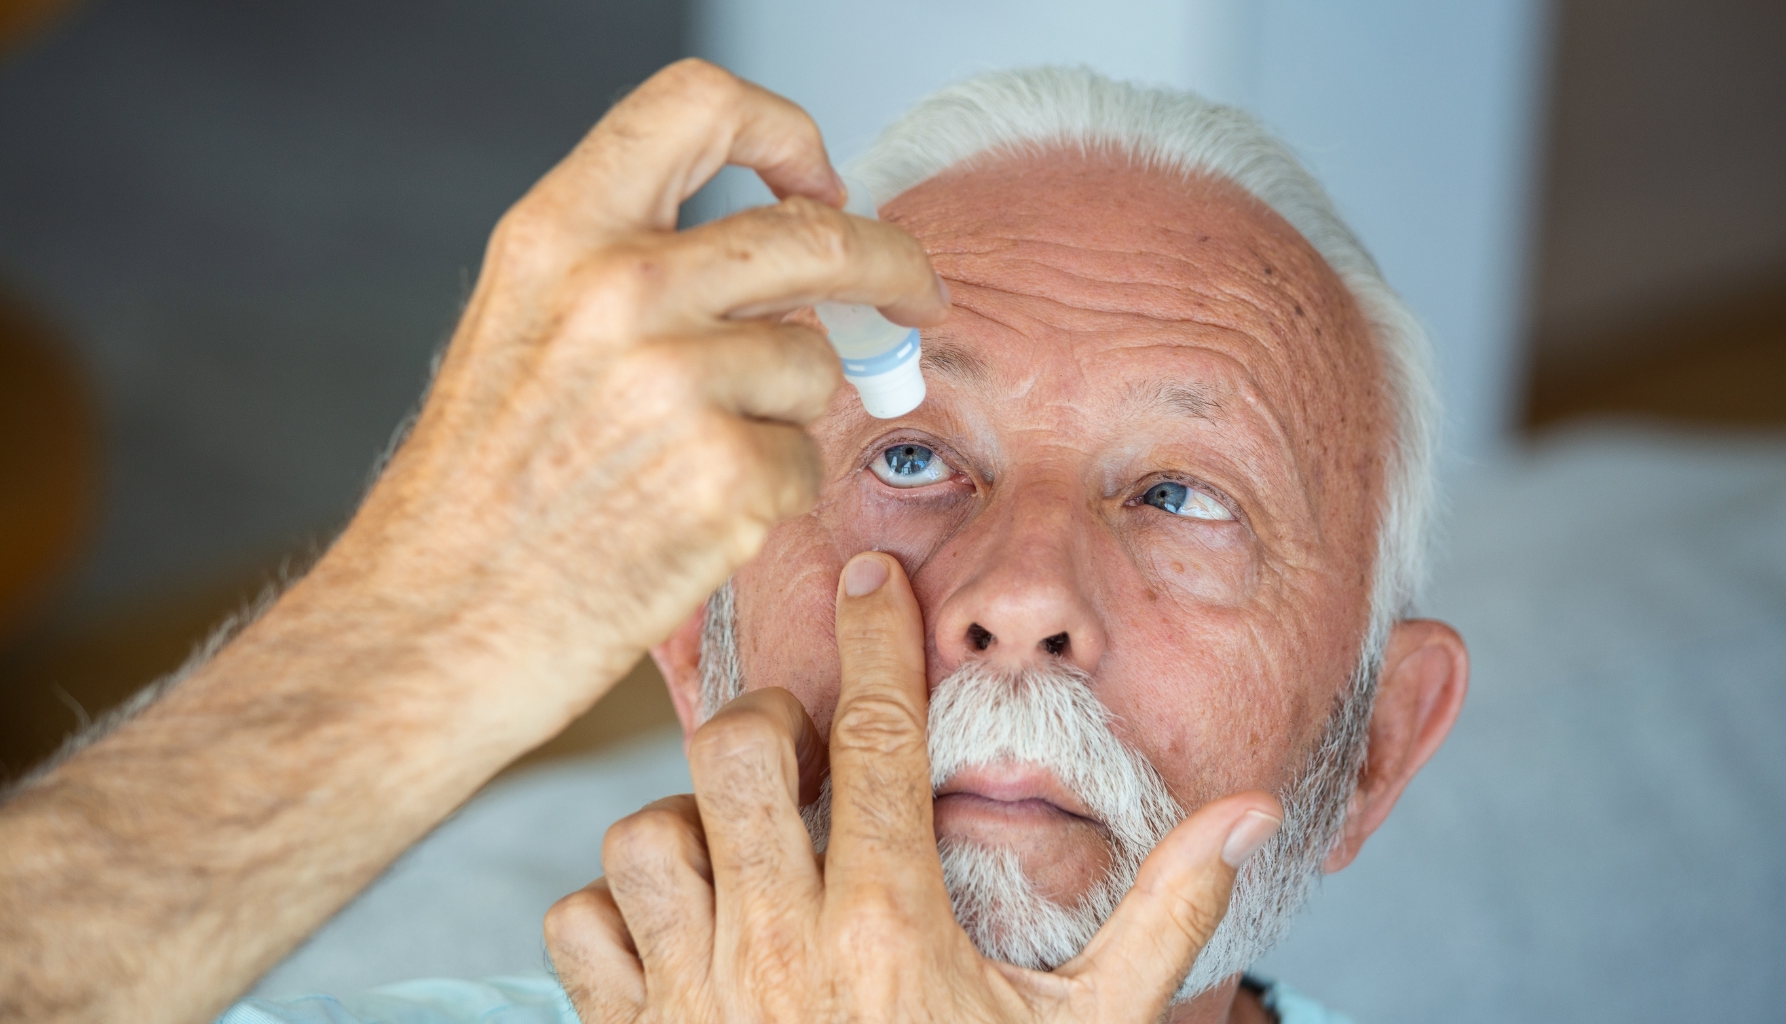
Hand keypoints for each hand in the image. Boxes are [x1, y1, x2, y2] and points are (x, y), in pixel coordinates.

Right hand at [0, 61, 948, 1023]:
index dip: (784, 132)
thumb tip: (775, 255)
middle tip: (911, 294)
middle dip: (888, 262)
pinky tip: (694, 523)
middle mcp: (619, 288)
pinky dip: (771, 494)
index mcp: (558, 234)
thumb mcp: (522, 331)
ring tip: (695, 466)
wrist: (422, 631)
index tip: (819, 181)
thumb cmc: (473, 498)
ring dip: (786, 413)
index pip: (700, 104)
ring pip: (814, 362)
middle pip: (816, 233)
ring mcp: (676, 382)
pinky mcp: (725, 478)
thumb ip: (632, 271)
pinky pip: (804, 460)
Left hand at [545, 552, 1284, 1023]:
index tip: (871, 578)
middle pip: (733, 755)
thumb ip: (1162, 918)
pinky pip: (578, 926)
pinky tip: (679, 931)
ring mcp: (690, 997)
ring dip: (686, 825)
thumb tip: (1247, 812)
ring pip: (643, 833)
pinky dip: (615, 913)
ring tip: (742, 855)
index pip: (881, 739)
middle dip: (768, 728)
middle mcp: (776, 947)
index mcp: (890, 926)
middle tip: (807, 756)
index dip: (879, 639)